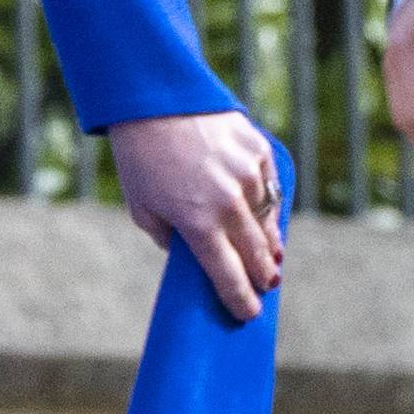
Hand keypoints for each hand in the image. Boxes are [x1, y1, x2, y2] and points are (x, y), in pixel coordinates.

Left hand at [110, 110, 285, 322]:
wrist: (154, 100)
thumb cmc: (141, 158)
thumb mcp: (143, 207)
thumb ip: (167, 237)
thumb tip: (190, 253)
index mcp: (197, 223)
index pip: (228, 275)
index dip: (240, 299)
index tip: (249, 314)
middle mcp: (228, 202)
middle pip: (255, 253)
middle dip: (262, 275)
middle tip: (268, 287)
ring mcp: (247, 175)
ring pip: (268, 220)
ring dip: (270, 242)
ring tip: (272, 257)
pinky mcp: (258, 150)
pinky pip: (270, 187)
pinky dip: (269, 204)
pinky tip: (267, 216)